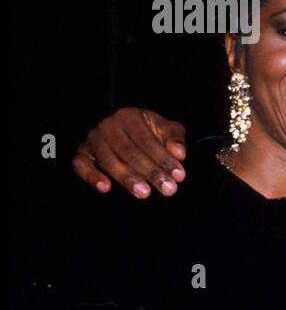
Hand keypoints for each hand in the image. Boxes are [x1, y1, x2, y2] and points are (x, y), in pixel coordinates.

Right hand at [72, 108, 188, 197]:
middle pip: (129, 152)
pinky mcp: (83, 153)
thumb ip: (174, 138)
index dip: (163, 158)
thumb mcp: (166, 128)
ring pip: (108, 160)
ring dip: (127, 178)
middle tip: (167, 189)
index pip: (146, 140)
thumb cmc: (149, 131)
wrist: (126, 128)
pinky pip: (81, 164)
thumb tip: (179, 154)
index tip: (179, 176)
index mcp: (129, 116)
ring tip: (144, 193)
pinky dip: (91, 176)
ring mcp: (93, 139)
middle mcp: (108, 126)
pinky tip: (105, 188)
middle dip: (150, 172)